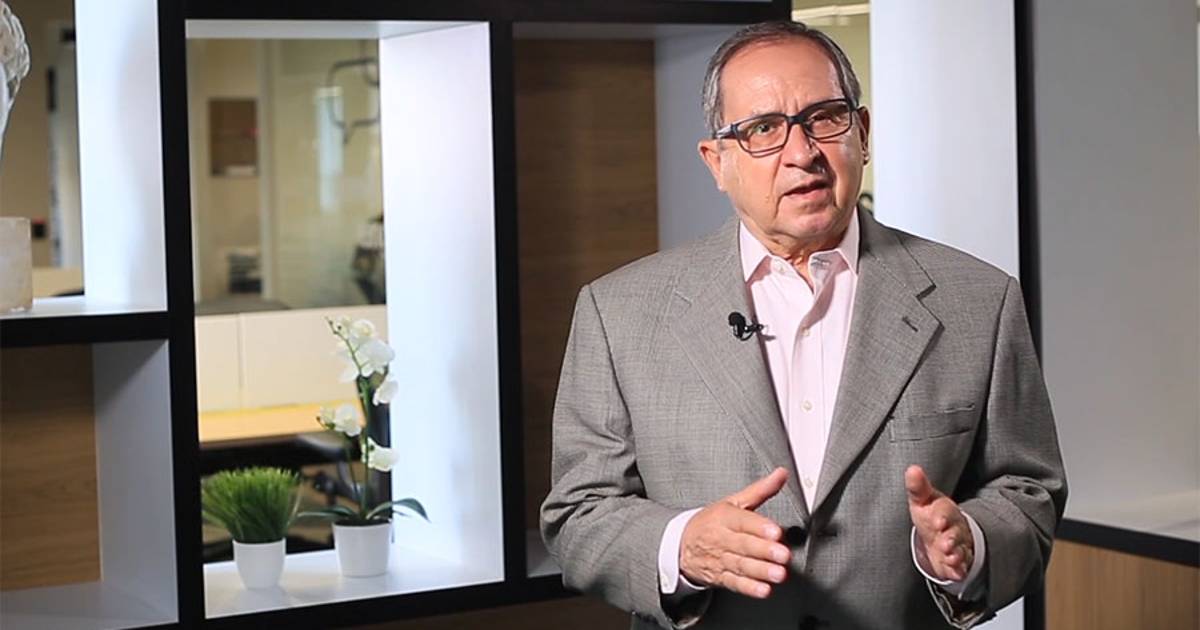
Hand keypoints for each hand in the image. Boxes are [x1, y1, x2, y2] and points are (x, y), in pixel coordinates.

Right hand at [679, 467, 791, 598]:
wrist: (681, 545)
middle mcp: (722, 539)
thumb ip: (760, 490)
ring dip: (761, 571)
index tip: (776, 531)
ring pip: (741, 565)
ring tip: (778, 574)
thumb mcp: (733, 502)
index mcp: (725, 517)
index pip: (742, 521)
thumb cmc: (712, 522)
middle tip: (782, 554)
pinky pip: (734, 583)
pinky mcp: (720, 577)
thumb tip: (781, 474)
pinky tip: (763, 590)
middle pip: (744, 545)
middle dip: (764, 550)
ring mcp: (721, 559)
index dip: (759, 527)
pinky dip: (749, 588)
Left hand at [906, 465, 973, 581]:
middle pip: (955, 533)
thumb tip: (912, 469)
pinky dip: (959, 570)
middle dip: (951, 538)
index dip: (942, 516)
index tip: (937, 521)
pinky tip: (956, 572)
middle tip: (945, 543)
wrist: (944, 533)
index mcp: (945, 511)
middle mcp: (954, 528)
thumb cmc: (931, 514)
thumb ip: (918, 487)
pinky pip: (961, 567)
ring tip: (950, 557)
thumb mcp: (923, 500)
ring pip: (960, 550)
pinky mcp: (958, 562)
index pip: (945, 512)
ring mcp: (958, 546)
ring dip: (956, 554)